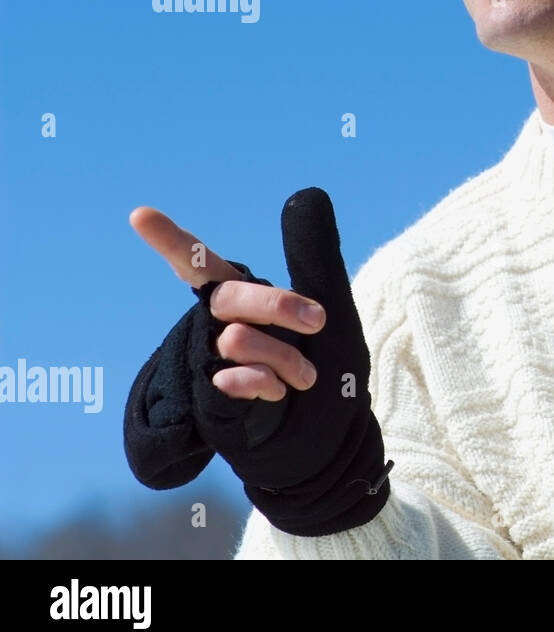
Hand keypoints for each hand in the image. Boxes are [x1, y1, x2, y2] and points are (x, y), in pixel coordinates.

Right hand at [123, 188, 390, 535]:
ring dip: (288, 358)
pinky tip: (277, 394)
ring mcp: (212, 367)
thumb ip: (314, 255)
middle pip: (228, 297)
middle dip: (279, 305)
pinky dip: (265, 383)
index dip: (173, 242)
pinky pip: (230, 379)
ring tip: (305, 378)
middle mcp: (220, 328)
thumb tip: (306, 190)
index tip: (138, 214)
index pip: (201, 265)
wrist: (336, 441)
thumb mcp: (334, 307)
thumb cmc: (332, 370)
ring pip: (237, 339)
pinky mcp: (214, 403)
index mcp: (244, 299)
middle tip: (319, 320)